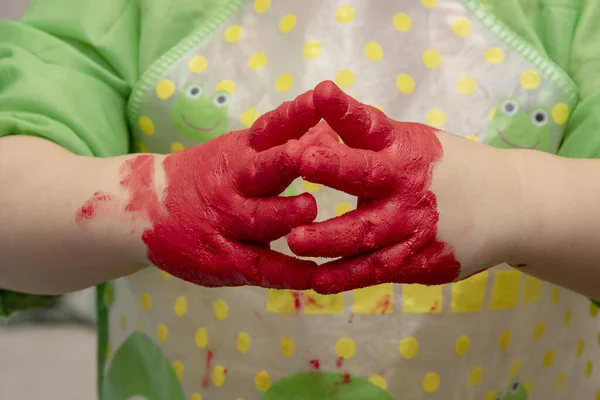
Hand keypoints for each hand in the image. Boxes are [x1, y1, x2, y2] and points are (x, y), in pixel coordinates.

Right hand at [124, 90, 322, 288]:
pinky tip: (314, 276)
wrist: (145, 208)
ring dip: (287, 214)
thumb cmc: (208, 177)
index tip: (321, 99)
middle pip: (263, 171)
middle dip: (286, 161)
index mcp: (240, 152)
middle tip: (307, 154)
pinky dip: (288, 273)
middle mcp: (234, 184)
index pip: (270, 128)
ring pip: (261, 219)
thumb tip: (331, 124)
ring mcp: (227, 222)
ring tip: (310, 210)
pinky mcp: (223, 258)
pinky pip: (259, 267)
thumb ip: (281, 143)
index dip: (296, 115)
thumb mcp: (237, 151)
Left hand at [288, 81, 523, 293]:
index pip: (371, 124)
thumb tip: (317, 115)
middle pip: (366, 177)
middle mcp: (406, 185)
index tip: (321, 94)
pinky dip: (345, 277)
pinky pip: (375, 270)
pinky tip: (317, 282)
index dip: (345, 110)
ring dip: (328, 238)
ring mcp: (412, 226)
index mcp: (402, 148)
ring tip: (294, 241)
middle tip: (301, 161)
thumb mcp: (412, 142)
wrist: (511, 204)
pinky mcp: (417, 261)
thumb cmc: (448, 167)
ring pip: (364, 233)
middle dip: (333, 167)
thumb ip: (367, 136)